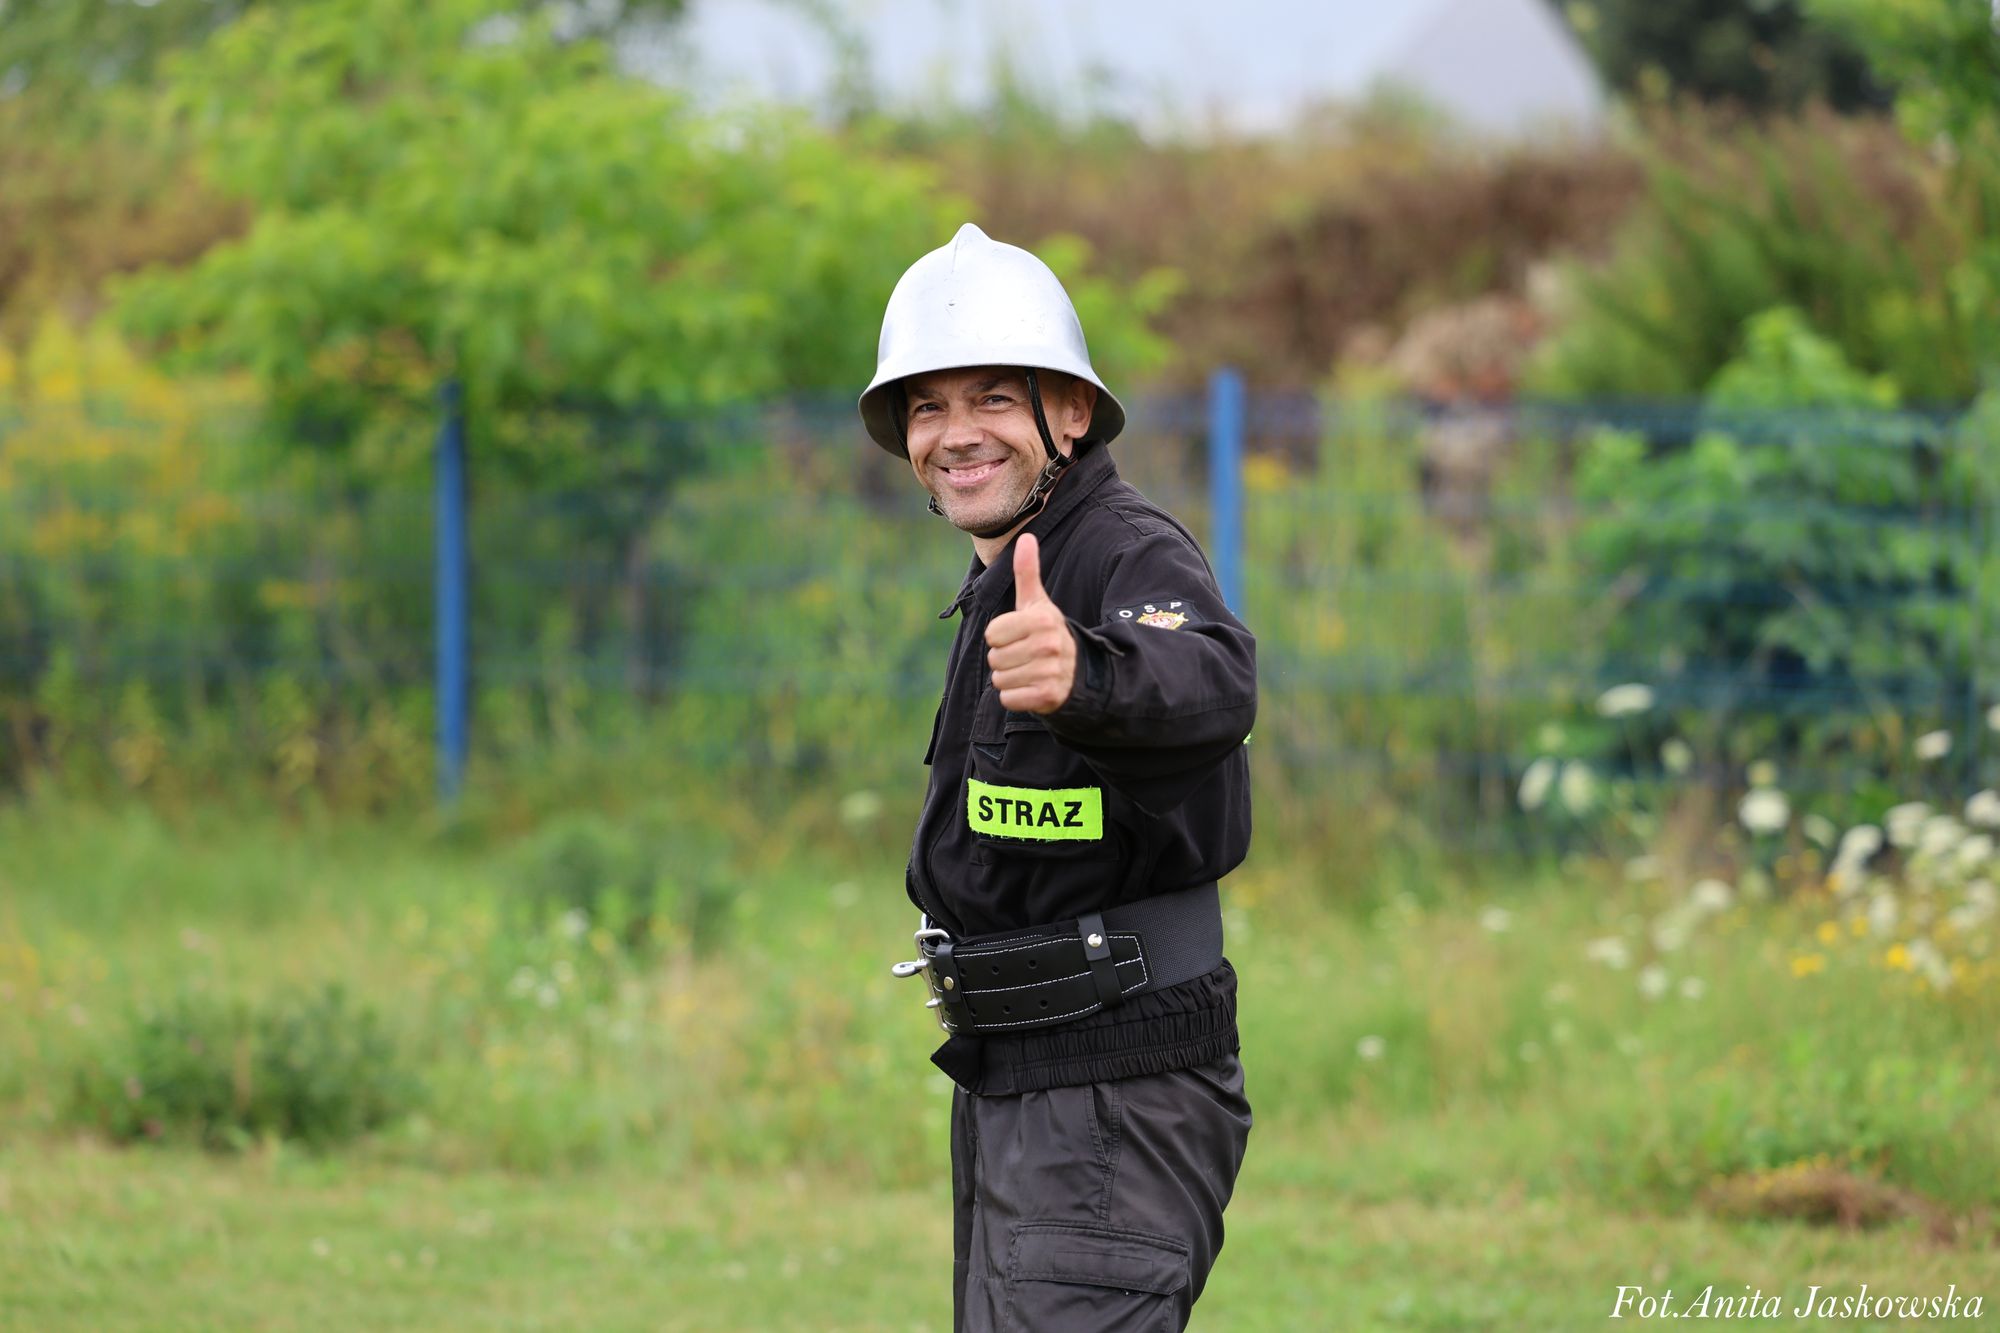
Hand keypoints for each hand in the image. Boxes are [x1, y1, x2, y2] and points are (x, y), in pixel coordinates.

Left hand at [984, 533, 1075, 713]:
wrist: (1079, 672)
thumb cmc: (1048, 634)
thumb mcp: (1038, 603)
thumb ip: (1027, 572)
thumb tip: (1026, 536)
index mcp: (1041, 620)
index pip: (992, 633)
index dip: (1001, 637)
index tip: (1021, 637)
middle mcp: (1048, 645)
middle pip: (994, 658)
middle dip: (1005, 660)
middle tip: (1027, 657)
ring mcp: (1050, 672)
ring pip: (1000, 680)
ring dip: (1010, 679)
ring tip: (1030, 671)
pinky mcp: (1048, 697)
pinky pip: (1008, 699)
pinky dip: (1016, 698)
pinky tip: (1033, 688)